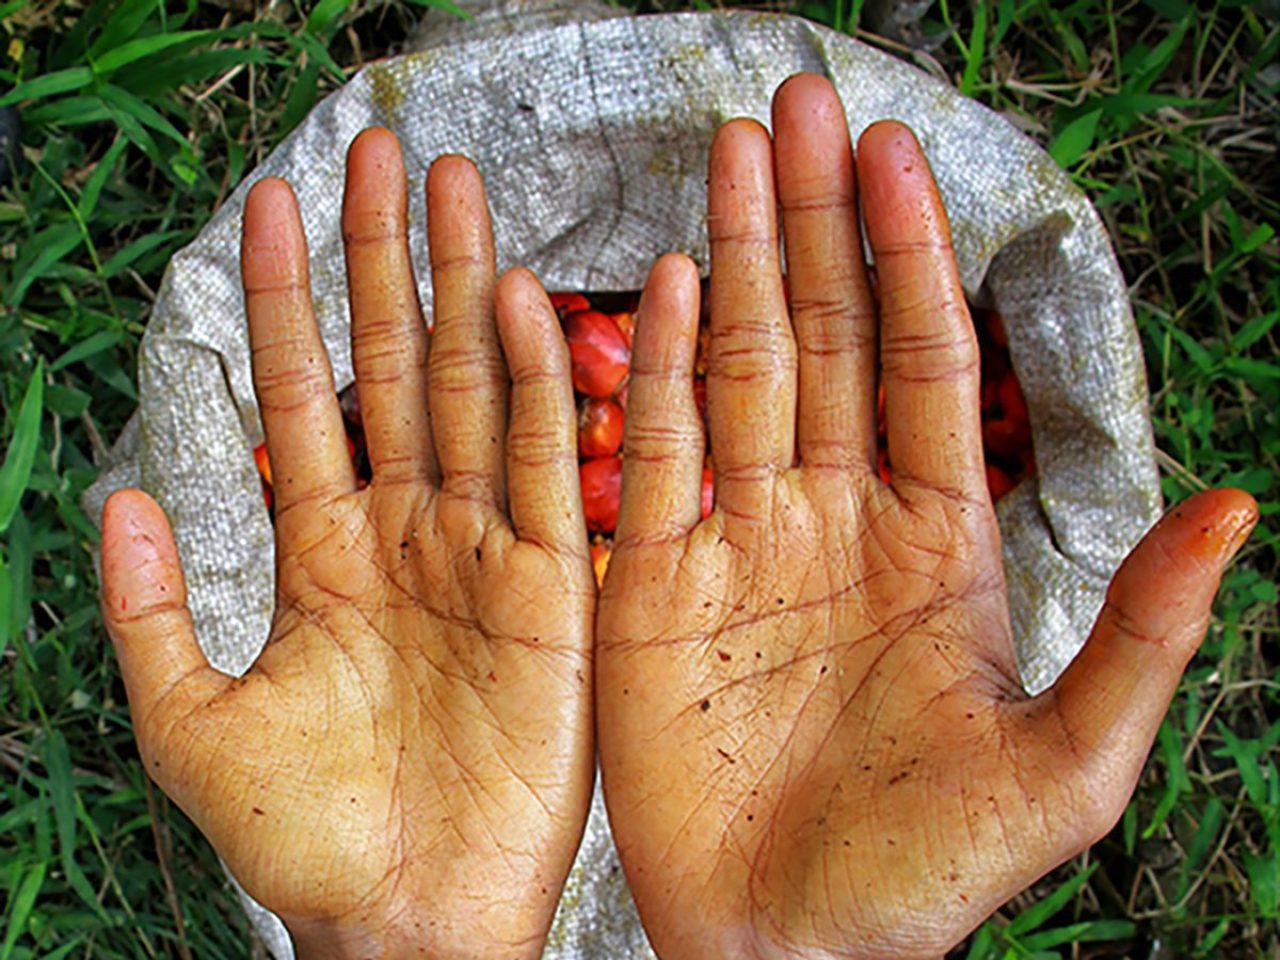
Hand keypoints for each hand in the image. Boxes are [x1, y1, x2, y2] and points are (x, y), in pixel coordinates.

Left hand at [101, 130, 593, 957]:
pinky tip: (516, 308)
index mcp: (325, 553)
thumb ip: (152, 612)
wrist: (406, 916)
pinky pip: (545, 470)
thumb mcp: (191, 726)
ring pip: (474, 392)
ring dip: (462, 289)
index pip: (304, 396)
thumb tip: (119, 495)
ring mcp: (484, 551)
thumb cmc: (302, 837)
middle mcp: (409, 531)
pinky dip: (534, 388)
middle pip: (397, 366)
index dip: (284, 298)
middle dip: (384, 259)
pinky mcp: (552, 587)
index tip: (270, 203)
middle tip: (383, 154)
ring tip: (454, 189)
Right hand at [595, 74, 1256, 958]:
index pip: (920, 366)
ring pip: (739, 371)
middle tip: (800, 108)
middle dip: (813, 219)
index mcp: (935, 544)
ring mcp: (741, 543)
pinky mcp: (656, 584)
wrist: (787, 950)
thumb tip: (1243, 505)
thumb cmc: (924, 874)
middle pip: (821, 338)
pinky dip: (659, 374)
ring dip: (735, 262)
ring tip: (732, 155)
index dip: (908, 257)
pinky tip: (667, 292)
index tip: (895, 155)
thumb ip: (1139, 630)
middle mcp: (834, 519)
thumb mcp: (1064, 766)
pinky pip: (658, 458)